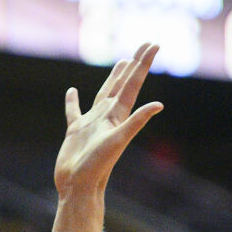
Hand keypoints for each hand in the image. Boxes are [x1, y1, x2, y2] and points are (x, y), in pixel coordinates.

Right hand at [54, 42, 163, 197]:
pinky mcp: (74, 131)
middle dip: (134, 65)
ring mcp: (91, 123)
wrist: (77, 187)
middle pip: (123, 84)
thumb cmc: (97, 167)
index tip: (153, 44)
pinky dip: (72, 101)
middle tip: (145, 46)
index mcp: (118, 115)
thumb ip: (136, 122)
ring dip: (113, 78)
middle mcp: (106, 116)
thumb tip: (159, 105)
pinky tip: (72, 92)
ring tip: (121, 63)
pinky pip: (74, 111)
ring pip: (103, 93)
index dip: (143, 63)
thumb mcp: (118, 141)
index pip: (133, 84)